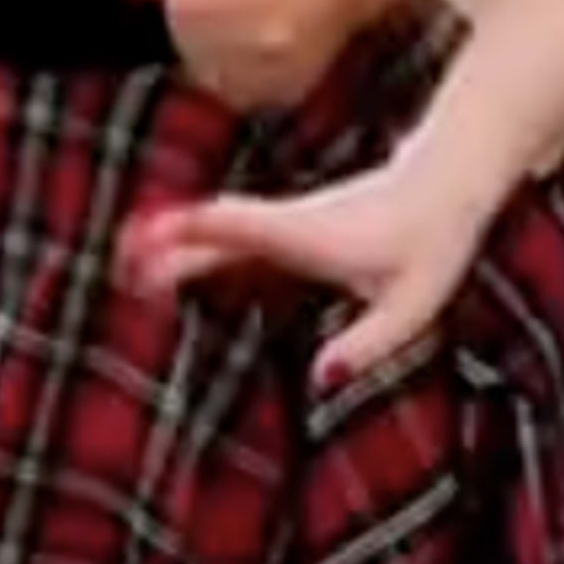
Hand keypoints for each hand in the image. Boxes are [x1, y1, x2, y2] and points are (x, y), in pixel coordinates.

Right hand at [123, 134, 486, 393]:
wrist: (446, 184)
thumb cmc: (432, 243)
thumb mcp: (414, 306)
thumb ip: (370, 343)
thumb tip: (321, 380)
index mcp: (313, 237)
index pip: (244, 228)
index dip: (198, 230)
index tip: (152, 235)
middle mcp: (290, 222)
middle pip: (215, 229)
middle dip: (164, 244)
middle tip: (117, 267)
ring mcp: (286, 221)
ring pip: (217, 230)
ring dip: (170, 242)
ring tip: (123, 265)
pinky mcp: (288, 227)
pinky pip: (230, 236)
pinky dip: (194, 245)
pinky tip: (169, 263)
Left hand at [133, 0, 361, 118]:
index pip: (177, 4)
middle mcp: (250, 40)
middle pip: (188, 41)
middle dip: (196, 19)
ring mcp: (268, 73)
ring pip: (208, 72)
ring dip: (211, 49)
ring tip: (244, 19)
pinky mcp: (284, 92)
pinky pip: (238, 92)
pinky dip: (235, 73)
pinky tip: (254, 45)